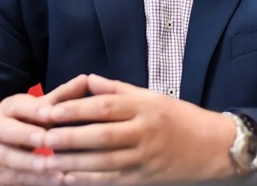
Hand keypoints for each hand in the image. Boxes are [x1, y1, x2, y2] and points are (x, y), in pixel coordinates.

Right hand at [0, 74, 89, 185]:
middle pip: (6, 132)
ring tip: (54, 168)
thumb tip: (86, 79)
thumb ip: (61, 96)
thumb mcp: (37, 108)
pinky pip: (15, 178)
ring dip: (31, 164)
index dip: (33, 110)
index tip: (51, 114)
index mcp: (8, 108)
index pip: (18, 106)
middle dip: (26, 135)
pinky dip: (36, 181)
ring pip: (9, 158)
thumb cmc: (23, 123)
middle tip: (46, 139)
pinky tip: (56, 181)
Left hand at [41, 74, 236, 184]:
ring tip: (49, 161)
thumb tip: (87, 81)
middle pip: (101, 136)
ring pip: (103, 162)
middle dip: (69, 138)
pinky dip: (88, 180)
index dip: (75, 110)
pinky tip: (68, 178)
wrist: (212, 147)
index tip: (51, 111)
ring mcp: (144, 158)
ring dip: (73, 162)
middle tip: (44, 138)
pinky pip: (112, 180)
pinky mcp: (144, 179)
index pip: (104, 107)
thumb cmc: (179, 117)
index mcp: (144, 107)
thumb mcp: (151, 96)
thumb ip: (117, 90)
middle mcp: (144, 132)